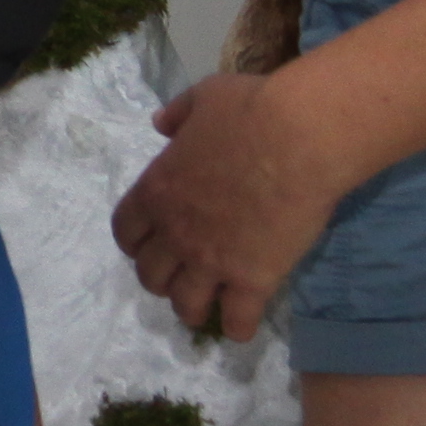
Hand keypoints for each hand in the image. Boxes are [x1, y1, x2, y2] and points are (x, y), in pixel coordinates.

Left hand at [112, 71, 346, 343]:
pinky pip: (237, 321)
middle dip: (161, 279)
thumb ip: (178, 114)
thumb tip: (160, 123)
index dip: (135, 243)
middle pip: (150, 276)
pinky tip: (243, 326)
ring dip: (191, 308)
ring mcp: (211, 261)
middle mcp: (175, 232)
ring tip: (205, 308)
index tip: (147, 245)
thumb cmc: (252, 109)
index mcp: (157, 189)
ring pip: (185, 304)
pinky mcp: (251, 280)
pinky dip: (237, 328)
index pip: (126, 232)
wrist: (299, 137)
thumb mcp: (205, 97)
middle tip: (180, 276)